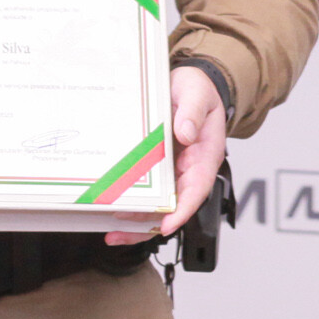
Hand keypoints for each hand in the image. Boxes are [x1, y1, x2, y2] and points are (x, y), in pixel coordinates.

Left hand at [108, 64, 227, 246]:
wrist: (188, 85)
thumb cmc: (198, 90)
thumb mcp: (197, 93)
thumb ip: (192, 112)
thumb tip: (186, 134)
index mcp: (206, 154)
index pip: (198, 188)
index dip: (183, 209)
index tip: (167, 224)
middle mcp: (191, 168)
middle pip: (176, 206)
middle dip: (151, 222)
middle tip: (123, 225)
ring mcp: (174, 172)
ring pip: (160, 207)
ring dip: (138, 224)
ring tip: (113, 234)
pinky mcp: (159, 169)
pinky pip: (148, 193)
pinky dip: (133, 208)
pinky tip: (113, 217)